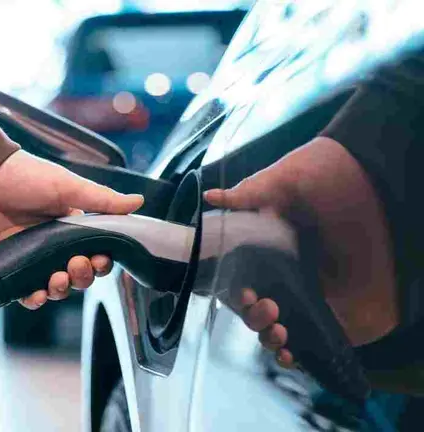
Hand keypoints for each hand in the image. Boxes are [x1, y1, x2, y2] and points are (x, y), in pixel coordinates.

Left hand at [0, 150, 142, 308]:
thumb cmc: (22, 176)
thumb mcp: (67, 185)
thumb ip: (102, 199)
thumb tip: (137, 202)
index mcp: (71, 223)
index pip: (96, 251)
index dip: (102, 260)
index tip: (101, 258)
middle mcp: (52, 243)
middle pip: (79, 273)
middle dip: (83, 276)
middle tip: (77, 264)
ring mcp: (30, 257)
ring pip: (56, 286)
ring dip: (63, 289)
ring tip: (58, 278)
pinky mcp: (9, 268)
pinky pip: (26, 293)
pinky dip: (35, 299)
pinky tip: (38, 294)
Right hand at [204, 137, 397, 368]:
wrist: (385, 187)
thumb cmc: (335, 177)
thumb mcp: (288, 178)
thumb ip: (251, 192)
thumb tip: (211, 197)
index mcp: (272, 245)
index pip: (241, 277)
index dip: (234, 291)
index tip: (242, 292)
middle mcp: (290, 272)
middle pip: (255, 307)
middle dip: (252, 316)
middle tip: (266, 306)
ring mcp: (314, 296)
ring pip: (278, 327)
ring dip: (269, 337)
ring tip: (279, 330)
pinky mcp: (337, 315)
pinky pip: (310, 343)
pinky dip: (294, 355)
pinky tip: (290, 353)